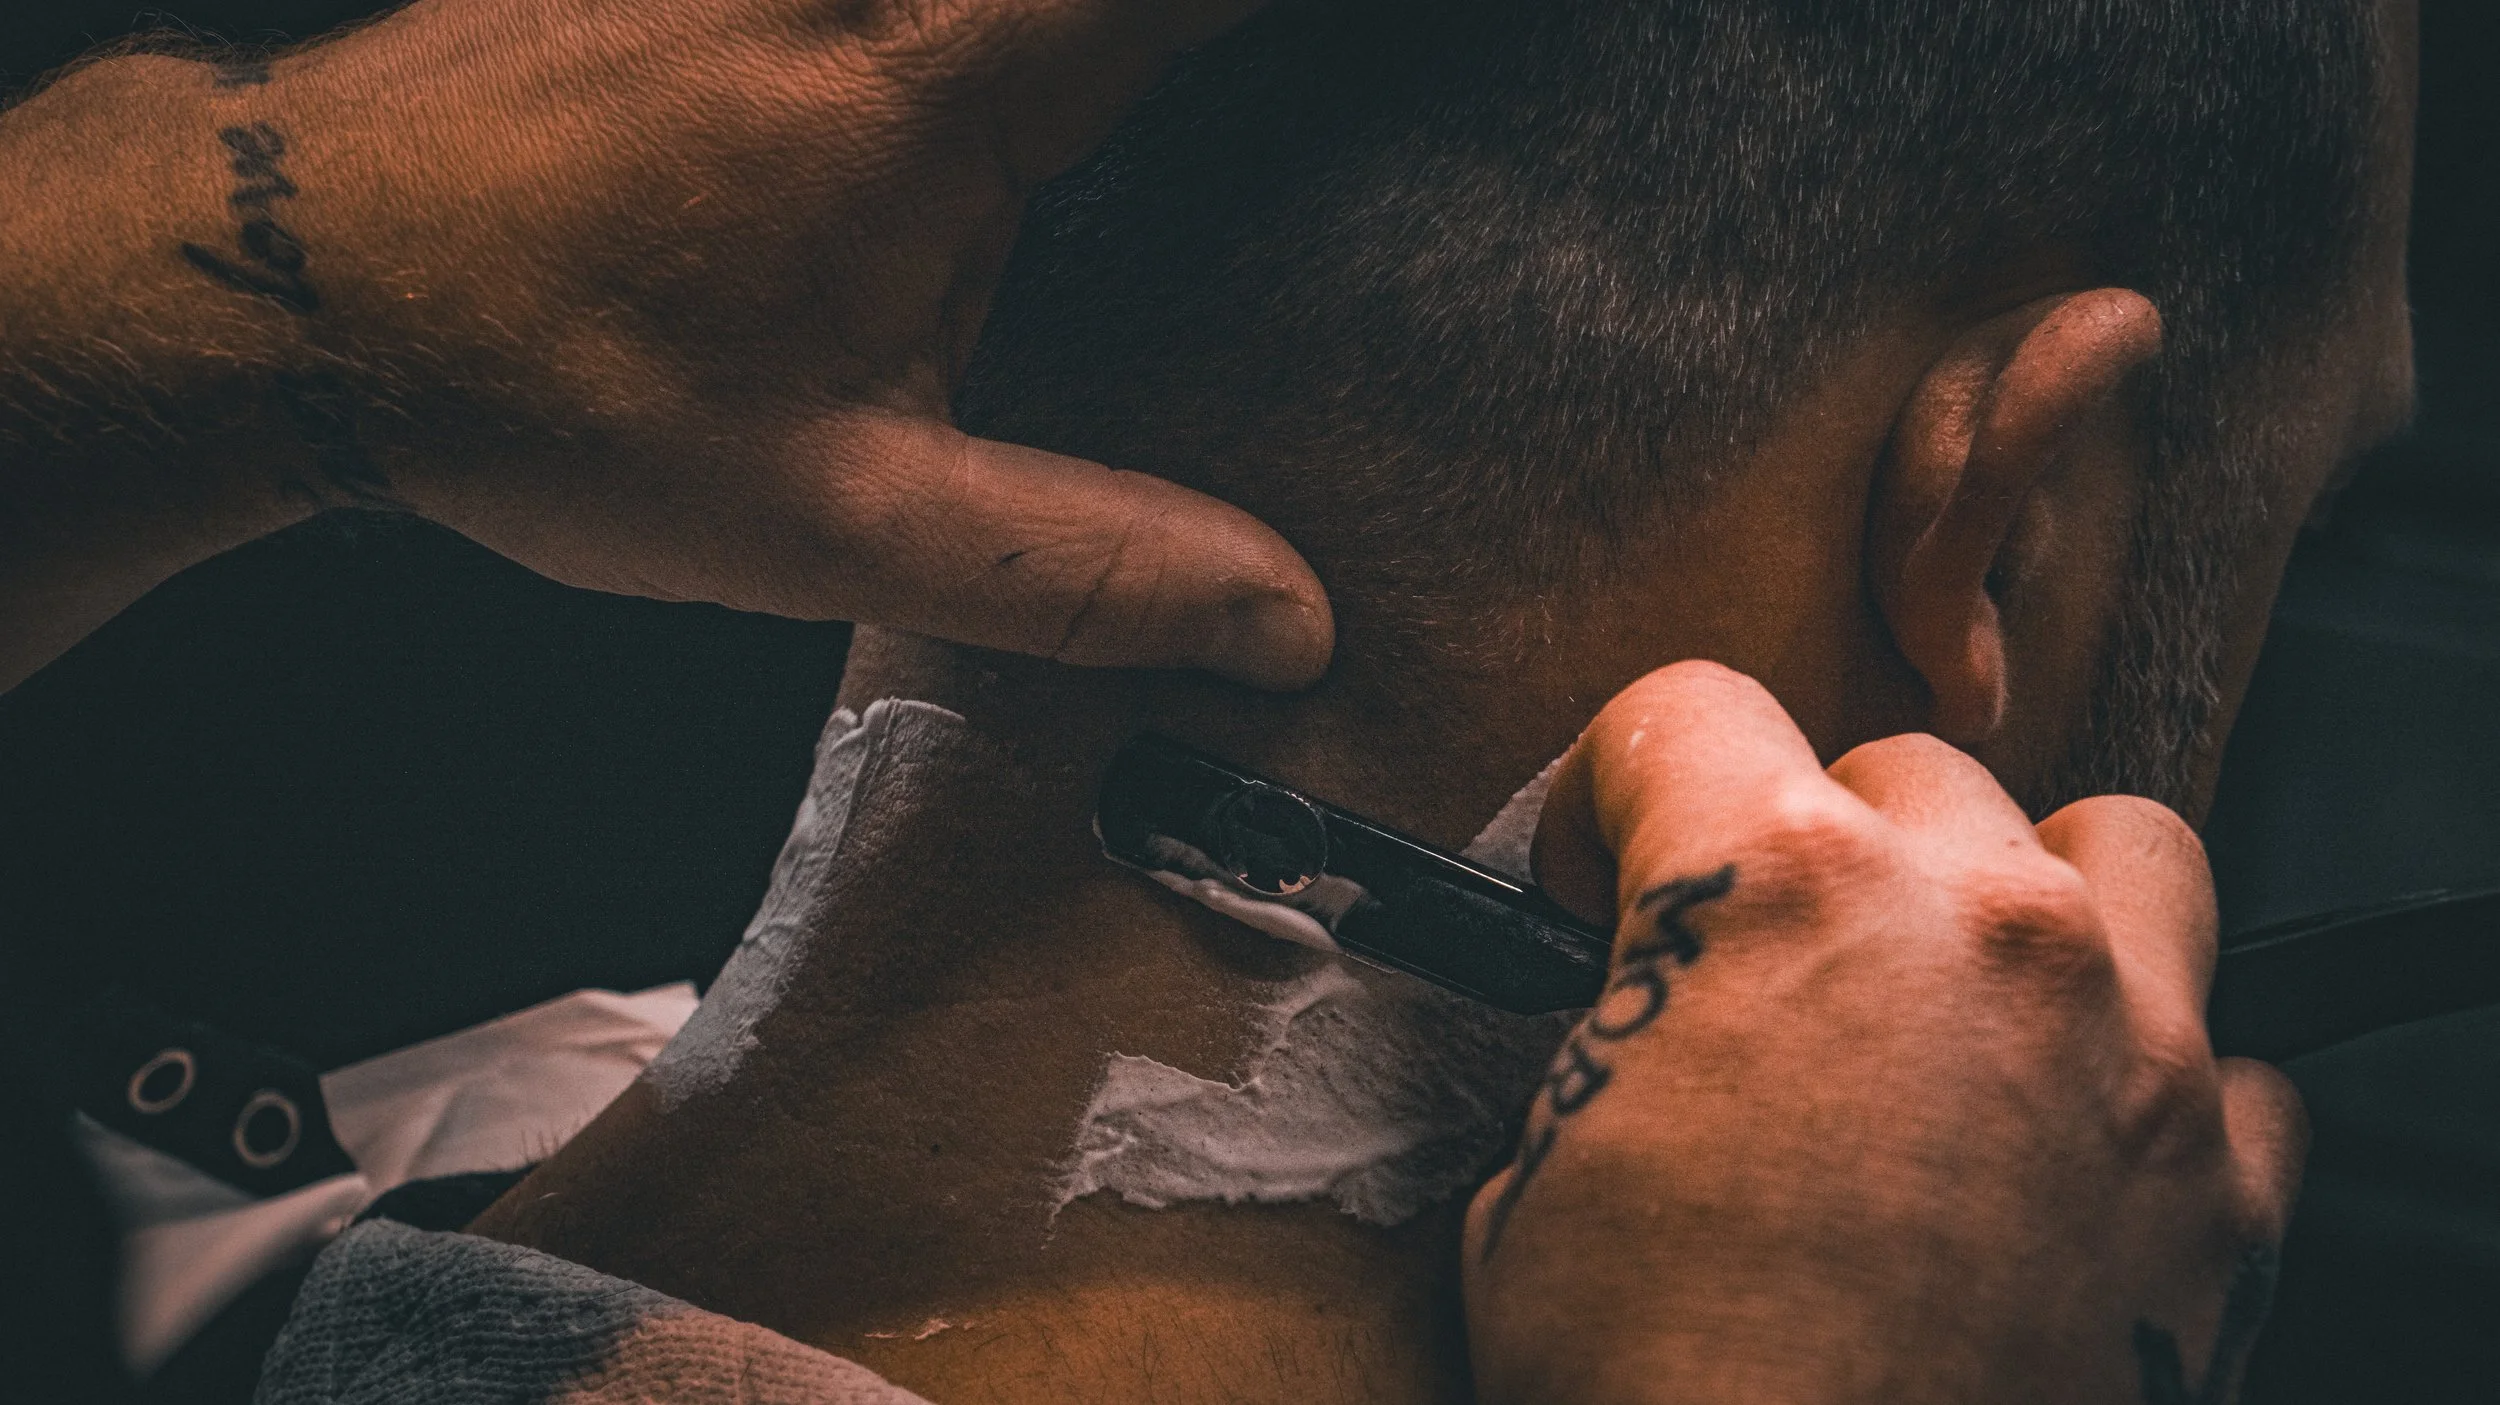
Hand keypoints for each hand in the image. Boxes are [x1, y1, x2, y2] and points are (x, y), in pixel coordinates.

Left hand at [4, 0, 1327, 689]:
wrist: (302, 275)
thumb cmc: (552, 392)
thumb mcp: (836, 522)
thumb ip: (1084, 566)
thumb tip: (1286, 623)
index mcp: (942, 70)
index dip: (1353, 36)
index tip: (1468, 68)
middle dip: (1235, 50)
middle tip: (1326, 120)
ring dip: (1126, 41)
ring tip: (1194, 124)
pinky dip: (1026, 33)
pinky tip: (1039, 105)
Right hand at [1464, 662, 2302, 1403]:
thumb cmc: (1657, 1387)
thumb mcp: (1544, 1174)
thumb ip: (1617, 1036)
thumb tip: (1645, 1024)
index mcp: (1771, 890)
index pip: (1685, 710)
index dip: (1616, 794)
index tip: (1610, 871)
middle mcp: (1974, 926)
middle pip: (1902, 773)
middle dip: (1823, 853)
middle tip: (1775, 979)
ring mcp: (2123, 1042)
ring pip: (2120, 849)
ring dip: (2034, 899)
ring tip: (1965, 1002)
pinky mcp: (2221, 1182)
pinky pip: (2230, 1059)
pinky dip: (2150, 1082)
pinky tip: (2071, 1154)